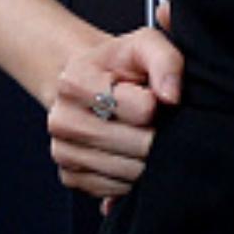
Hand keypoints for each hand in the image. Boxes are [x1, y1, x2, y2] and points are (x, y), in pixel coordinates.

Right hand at [47, 23, 182, 209]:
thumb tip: (172, 97)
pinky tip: (130, 153)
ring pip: (129, 173)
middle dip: (157, 134)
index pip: (142, 110)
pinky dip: (132, 177)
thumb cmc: (123, 64)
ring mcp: (62, 152)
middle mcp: (61, 119)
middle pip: (138, 145)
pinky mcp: (70, 177)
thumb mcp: (146, 44)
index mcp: (75, 81)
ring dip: (148, 159)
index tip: (151, 95)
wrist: (92, 85)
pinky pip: (116, 190)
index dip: (158, 103)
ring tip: (142, 134)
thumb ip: (166, 60)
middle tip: (153, 120)